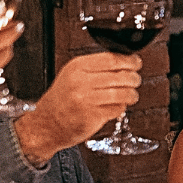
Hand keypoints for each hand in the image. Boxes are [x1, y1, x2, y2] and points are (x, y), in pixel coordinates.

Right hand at [18, 53, 144, 161]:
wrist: (45, 124)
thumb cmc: (61, 100)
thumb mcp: (72, 75)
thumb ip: (95, 68)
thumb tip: (124, 62)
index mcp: (77, 66)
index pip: (111, 59)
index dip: (129, 61)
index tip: (136, 62)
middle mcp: (81, 81)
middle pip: (120, 75)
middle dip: (134, 78)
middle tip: (136, 80)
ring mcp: (86, 99)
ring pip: (122, 93)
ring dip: (132, 94)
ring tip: (131, 95)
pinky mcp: (92, 116)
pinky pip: (116, 108)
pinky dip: (121, 108)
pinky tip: (118, 107)